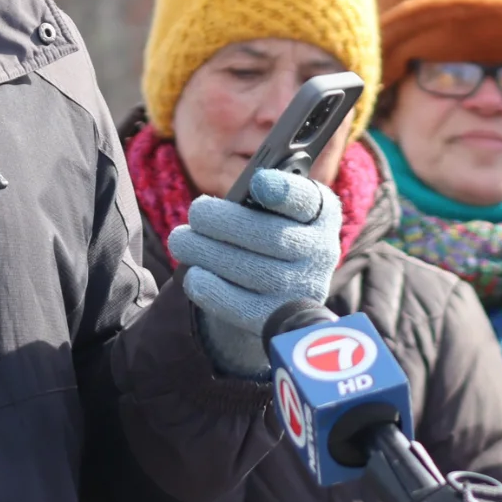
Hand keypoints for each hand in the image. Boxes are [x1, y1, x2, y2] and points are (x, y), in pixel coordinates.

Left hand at [167, 170, 342, 374]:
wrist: (272, 288)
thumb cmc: (262, 231)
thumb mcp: (269, 208)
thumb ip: (254, 197)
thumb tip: (234, 197)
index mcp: (320, 213)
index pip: (308, 200)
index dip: (284, 191)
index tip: (257, 182)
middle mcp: (321, 251)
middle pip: (273, 237)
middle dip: (225, 222)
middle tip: (196, 213)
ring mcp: (304, 289)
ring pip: (256, 272)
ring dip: (209, 253)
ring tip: (181, 241)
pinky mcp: (279, 319)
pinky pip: (245, 308)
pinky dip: (214, 291)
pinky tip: (193, 275)